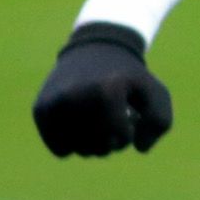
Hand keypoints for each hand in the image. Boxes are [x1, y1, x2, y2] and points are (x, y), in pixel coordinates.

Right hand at [33, 22, 173, 156]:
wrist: (94, 50)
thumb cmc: (127, 78)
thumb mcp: (155, 92)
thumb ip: (159, 122)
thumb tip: (139, 148)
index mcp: (106, 89)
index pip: (120, 136)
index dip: (128, 133)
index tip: (127, 116)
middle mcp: (76, 95)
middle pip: (98, 147)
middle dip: (110, 141)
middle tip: (112, 120)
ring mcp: (55, 102)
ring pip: (78, 150)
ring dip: (92, 144)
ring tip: (97, 122)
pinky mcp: (40, 109)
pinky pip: (60, 149)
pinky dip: (72, 144)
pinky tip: (79, 125)